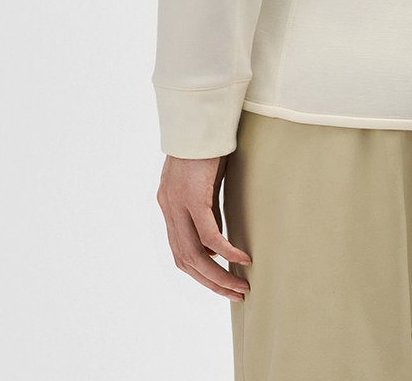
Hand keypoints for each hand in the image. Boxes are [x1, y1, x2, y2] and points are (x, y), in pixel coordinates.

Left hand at [157, 153, 252, 300]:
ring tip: (240, 287)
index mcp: (169, 204)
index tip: (220, 281)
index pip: (180, 250)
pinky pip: (210, 236)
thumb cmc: (205, 143)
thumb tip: (216, 236)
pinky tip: (242, 259)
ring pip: (195, 255)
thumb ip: (205, 206)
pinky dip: (226, 251)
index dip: (199, 270)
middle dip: (210, 282)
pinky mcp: (193, 198)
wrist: (199, 118)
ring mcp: (178, 205)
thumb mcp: (203, 180)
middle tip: (234, 294)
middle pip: (186, 260)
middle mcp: (169, 208)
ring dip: (218, 275)